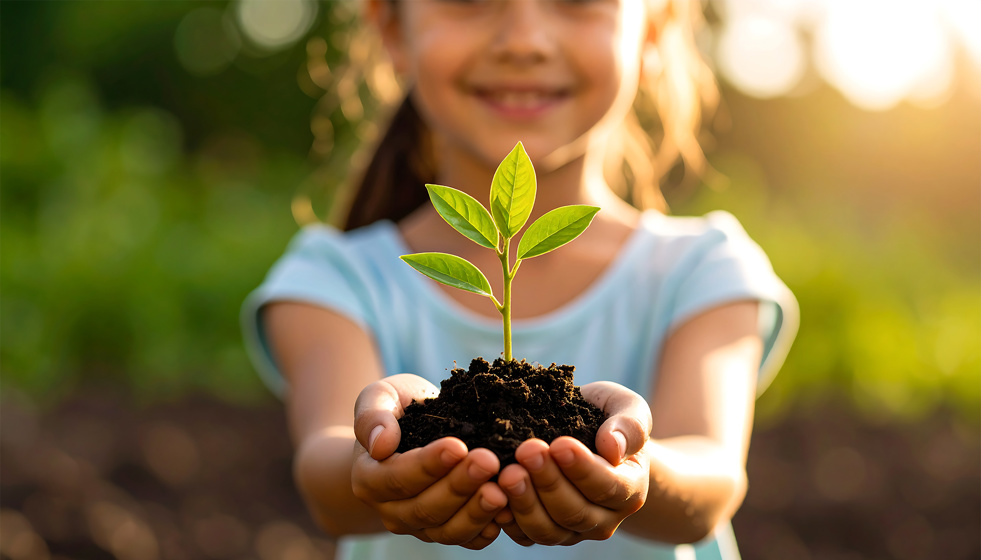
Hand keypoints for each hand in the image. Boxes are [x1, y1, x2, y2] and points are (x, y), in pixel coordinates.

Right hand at [351, 374, 507, 548]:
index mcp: (369, 478)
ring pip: (446, 530)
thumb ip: (372, 417)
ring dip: (476, 512)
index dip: (428, 465)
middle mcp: (391, 509)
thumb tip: (381, 444)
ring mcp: (418, 525)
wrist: (409, 431)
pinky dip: (486, 528)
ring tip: (501, 492)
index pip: (398, 478)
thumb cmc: (396, 409)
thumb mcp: (379, 398)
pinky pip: (466, 539)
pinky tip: (508, 510)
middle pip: (425, 507)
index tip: (457, 446)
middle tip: (489, 462)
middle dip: (459, 486)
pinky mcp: (444, 530)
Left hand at [494, 381, 651, 545]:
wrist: (589, 436)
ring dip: (525, 503)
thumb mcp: (628, 408)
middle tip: (526, 451)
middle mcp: (604, 518)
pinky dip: (509, 521)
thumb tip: (612, 447)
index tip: (559, 444)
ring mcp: (574, 530)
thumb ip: (630, 425)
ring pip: (549, 530)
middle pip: (575, 511)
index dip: (582, 469)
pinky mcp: (546, 532)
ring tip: (507, 473)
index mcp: (629, 489)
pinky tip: (494, 495)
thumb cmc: (607, 418)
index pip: (608, 486)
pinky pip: (526, 536)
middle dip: (548, 482)